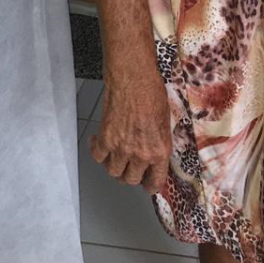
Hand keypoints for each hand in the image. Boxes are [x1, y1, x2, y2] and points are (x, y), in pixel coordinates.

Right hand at [90, 68, 171, 193]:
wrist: (133, 77)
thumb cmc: (151, 92)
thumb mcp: (166, 121)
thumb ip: (159, 142)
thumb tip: (155, 154)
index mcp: (160, 151)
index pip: (155, 182)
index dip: (149, 184)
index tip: (146, 183)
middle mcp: (141, 154)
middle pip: (130, 179)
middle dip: (130, 174)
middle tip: (129, 165)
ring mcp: (121, 148)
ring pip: (113, 172)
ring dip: (114, 164)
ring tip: (115, 153)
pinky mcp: (105, 139)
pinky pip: (98, 156)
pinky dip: (97, 152)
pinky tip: (100, 142)